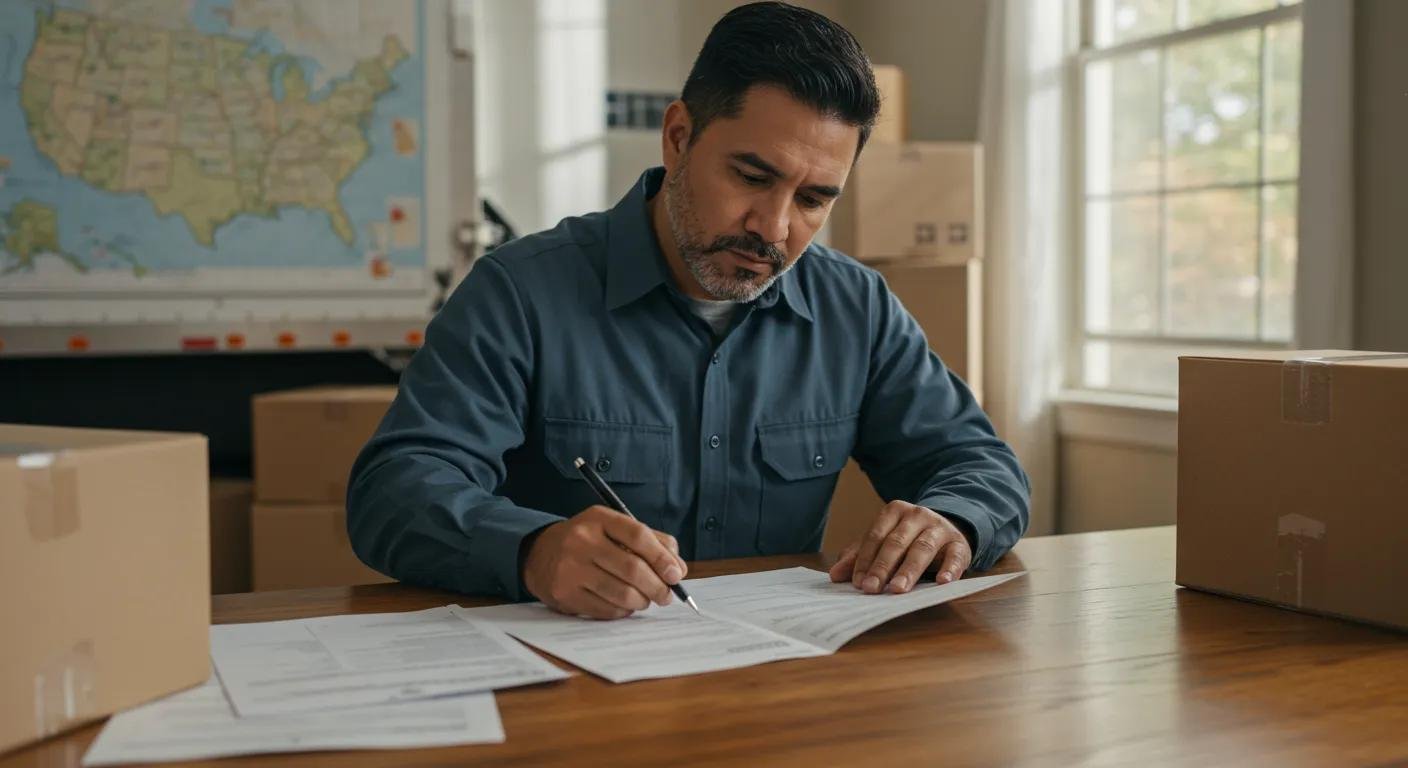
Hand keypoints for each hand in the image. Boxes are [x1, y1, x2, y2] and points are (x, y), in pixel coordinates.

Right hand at [522, 505, 687, 618]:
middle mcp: (581, 540)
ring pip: (621, 593)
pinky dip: (623, 610)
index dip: (662, 557)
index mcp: (598, 518)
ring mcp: (570, 569)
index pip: (637, 535)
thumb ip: (651, 542)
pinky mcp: (564, 594)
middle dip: (658, 586)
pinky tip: (624, 604)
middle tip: (667, 595)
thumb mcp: (614, 529)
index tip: (676, 574)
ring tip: (646, 599)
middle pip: (632, 569)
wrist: (539, 554)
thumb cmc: (589, 541)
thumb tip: (678, 569)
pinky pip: (606, 610)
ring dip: (642, 601)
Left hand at [828, 501, 971, 593]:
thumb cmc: (908, 539)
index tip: (857, 582)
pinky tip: (942, 582)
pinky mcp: (959, 543)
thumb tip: (835, 575)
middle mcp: (917, 515)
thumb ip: (859, 556)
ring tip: (898, 590)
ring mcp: (939, 528)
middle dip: (882, 567)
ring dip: (909, 571)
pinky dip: (950, 569)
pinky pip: (955, 556)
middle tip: (871, 589)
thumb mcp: (883, 542)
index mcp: (894, 511)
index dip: (865, 560)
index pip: (875, 536)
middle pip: (896, 542)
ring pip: (922, 549)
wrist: (947, 529)